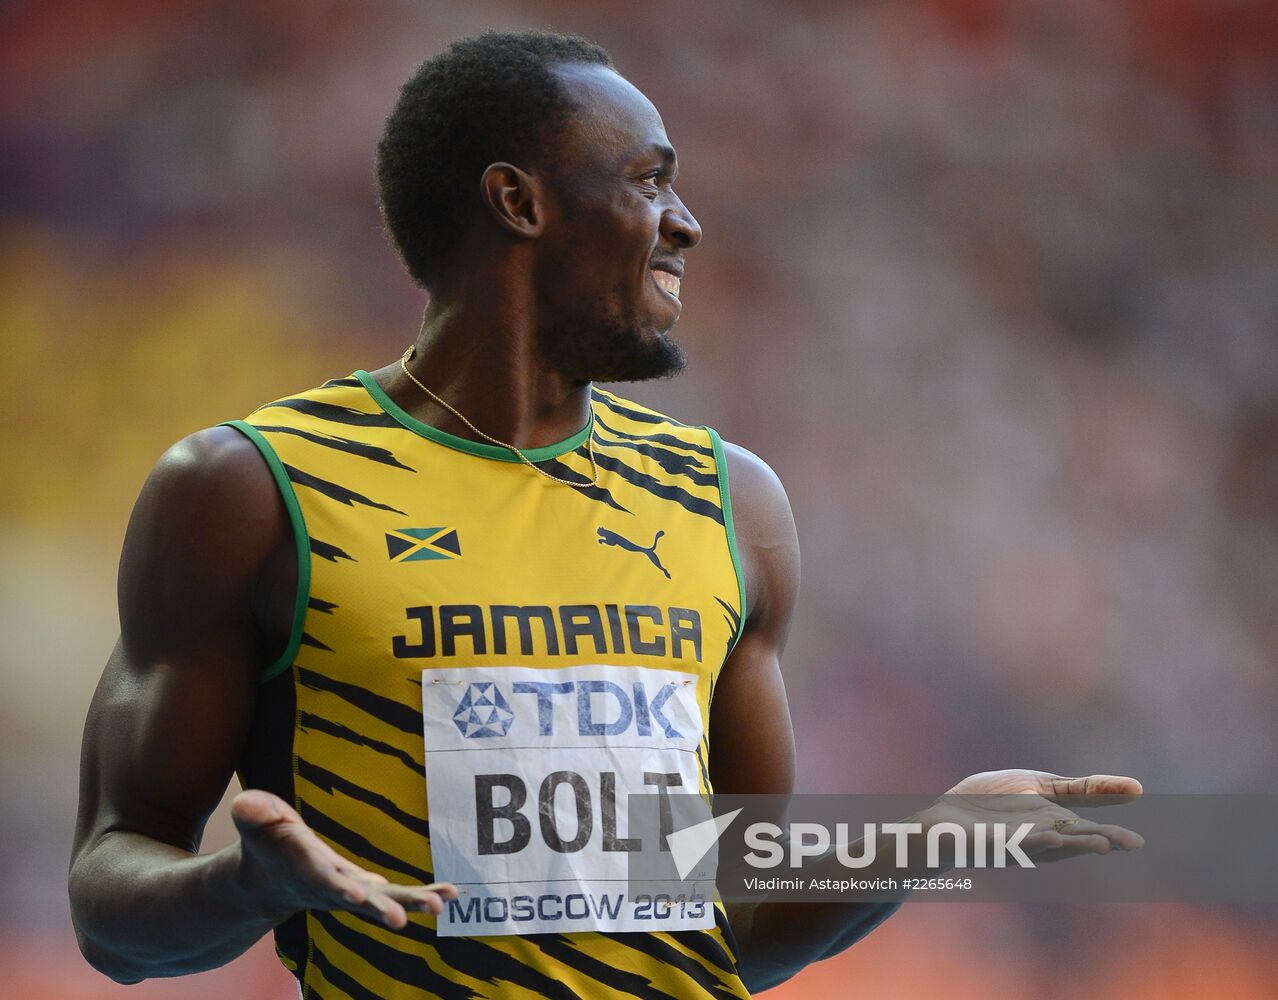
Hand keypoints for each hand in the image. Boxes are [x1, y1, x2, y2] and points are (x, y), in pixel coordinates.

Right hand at [230, 789, 456, 928]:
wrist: (268, 880)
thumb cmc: (266, 842)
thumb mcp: (256, 823)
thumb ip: (254, 814)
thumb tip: (246, 803)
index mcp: (302, 870)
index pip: (320, 880)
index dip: (338, 887)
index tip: (357, 895)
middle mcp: (330, 888)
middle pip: (357, 900)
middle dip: (379, 908)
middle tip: (401, 918)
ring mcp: (351, 893)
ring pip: (385, 901)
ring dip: (413, 902)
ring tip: (442, 904)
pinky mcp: (367, 892)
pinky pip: (398, 894)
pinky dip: (424, 894)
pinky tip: (453, 894)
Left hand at [920, 769, 1144, 864]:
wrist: (945, 817)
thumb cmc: (992, 803)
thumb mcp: (1041, 786)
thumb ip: (1082, 789)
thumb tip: (1137, 787)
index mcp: (1054, 825)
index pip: (1086, 830)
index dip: (1110, 835)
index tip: (1136, 842)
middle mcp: (1039, 839)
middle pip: (1074, 841)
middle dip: (1100, 841)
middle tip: (1130, 843)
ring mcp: (1014, 843)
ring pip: (1049, 846)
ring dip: (1074, 845)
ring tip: (1102, 844)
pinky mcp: (989, 844)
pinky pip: (1014, 844)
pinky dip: (1034, 840)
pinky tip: (1052, 835)